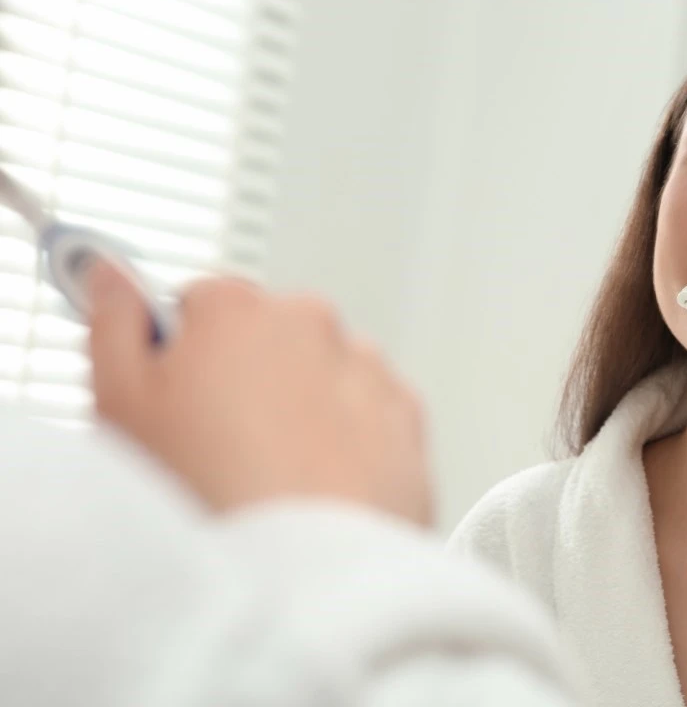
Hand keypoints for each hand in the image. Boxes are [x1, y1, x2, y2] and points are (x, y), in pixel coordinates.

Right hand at [86, 262, 432, 525]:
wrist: (310, 576)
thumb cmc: (215, 496)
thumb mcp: (121, 405)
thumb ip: (114, 322)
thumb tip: (114, 276)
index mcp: (240, 309)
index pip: (198, 304)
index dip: (178, 353)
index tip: (171, 396)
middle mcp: (314, 326)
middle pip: (264, 337)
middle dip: (242, 379)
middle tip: (216, 450)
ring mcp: (368, 371)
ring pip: (320, 374)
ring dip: (299, 408)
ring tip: (269, 480)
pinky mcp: (408, 420)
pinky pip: (368, 415)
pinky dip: (349, 440)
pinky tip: (315, 488)